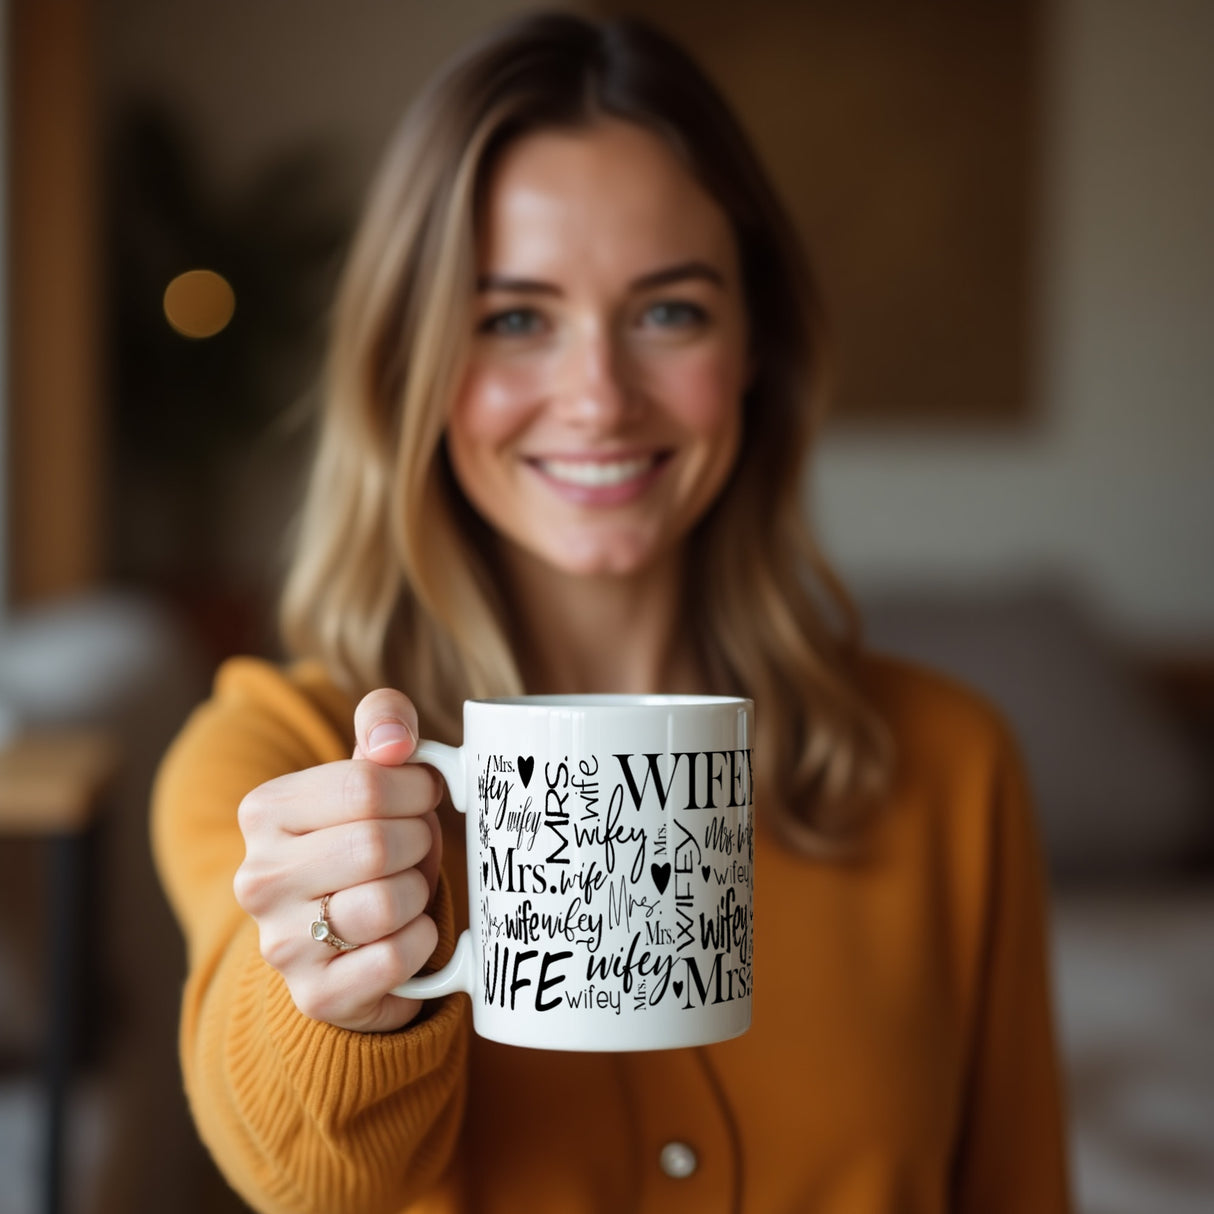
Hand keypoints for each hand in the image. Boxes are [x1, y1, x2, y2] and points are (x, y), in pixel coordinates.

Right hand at [233, 689, 444, 1031]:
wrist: (347, 934)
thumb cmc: (370, 835)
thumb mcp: (373, 768)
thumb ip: (384, 722)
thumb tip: (395, 741)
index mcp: (265, 810)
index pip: (366, 784)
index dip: (416, 789)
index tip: (423, 796)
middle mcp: (258, 877)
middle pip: (378, 845)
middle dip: (420, 842)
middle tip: (417, 848)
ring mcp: (280, 942)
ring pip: (386, 904)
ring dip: (419, 892)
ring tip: (409, 888)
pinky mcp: (315, 995)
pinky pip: (394, 960)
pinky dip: (421, 942)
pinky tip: (409, 932)